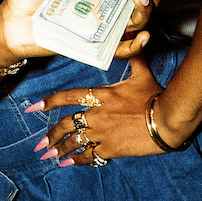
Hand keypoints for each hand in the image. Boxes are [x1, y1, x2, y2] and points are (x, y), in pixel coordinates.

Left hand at [25, 57, 165, 164]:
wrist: (167, 120)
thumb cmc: (155, 95)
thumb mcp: (142, 73)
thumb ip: (134, 56)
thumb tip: (138, 35)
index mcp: (101, 95)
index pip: (68, 97)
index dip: (50, 102)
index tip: (34, 107)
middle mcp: (97, 114)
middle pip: (66, 124)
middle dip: (51, 135)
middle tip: (40, 144)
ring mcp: (102, 133)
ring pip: (74, 142)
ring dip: (59, 149)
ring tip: (48, 156)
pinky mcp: (111, 149)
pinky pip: (89, 155)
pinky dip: (77, 160)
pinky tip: (67, 164)